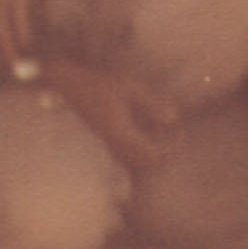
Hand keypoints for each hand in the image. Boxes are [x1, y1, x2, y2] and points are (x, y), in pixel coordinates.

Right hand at [43, 57, 177, 171]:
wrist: (69, 85)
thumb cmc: (99, 83)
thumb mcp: (130, 88)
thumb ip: (152, 104)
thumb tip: (174, 118)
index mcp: (123, 134)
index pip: (154, 155)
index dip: (171, 147)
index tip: (178, 130)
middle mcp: (116, 144)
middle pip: (147, 165)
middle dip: (165, 152)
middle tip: (172, 132)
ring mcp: (109, 144)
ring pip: (138, 161)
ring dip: (153, 149)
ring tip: (158, 128)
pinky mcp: (106, 139)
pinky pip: (129, 153)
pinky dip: (142, 145)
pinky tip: (144, 126)